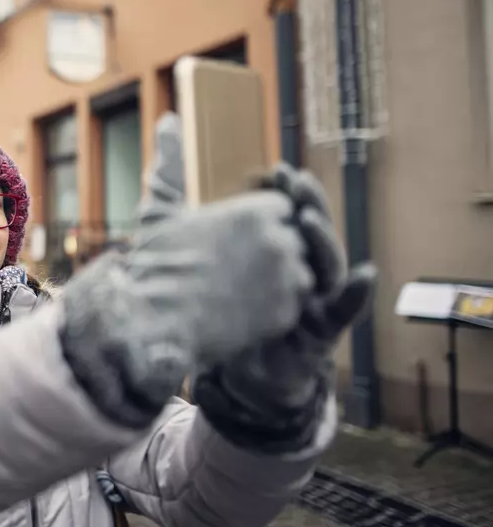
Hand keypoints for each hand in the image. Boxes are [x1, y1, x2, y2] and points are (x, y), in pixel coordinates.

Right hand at [59, 116, 313, 427]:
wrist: (148, 323)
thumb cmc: (152, 264)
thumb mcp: (161, 209)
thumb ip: (172, 163)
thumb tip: (169, 121)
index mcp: (255, 212)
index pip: (282, 209)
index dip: (260, 224)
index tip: (237, 239)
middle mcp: (278, 242)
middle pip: (293, 241)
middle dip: (271, 252)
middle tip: (234, 270)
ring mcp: (286, 281)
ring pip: (298, 275)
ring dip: (277, 282)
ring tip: (238, 292)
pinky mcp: (285, 316)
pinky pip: (292, 308)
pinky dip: (273, 310)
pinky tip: (242, 311)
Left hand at [192, 166, 376, 451]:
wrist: (231, 373)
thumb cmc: (218, 313)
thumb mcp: (194, 261)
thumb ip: (180, 212)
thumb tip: (163, 153)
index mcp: (271, 252)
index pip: (285, 214)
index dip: (284, 193)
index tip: (275, 173)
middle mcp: (297, 270)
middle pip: (309, 231)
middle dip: (306, 205)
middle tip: (296, 183)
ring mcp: (313, 298)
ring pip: (326, 263)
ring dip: (324, 240)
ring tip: (308, 219)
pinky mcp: (322, 329)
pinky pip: (343, 309)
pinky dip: (356, 292)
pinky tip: (364, 274)